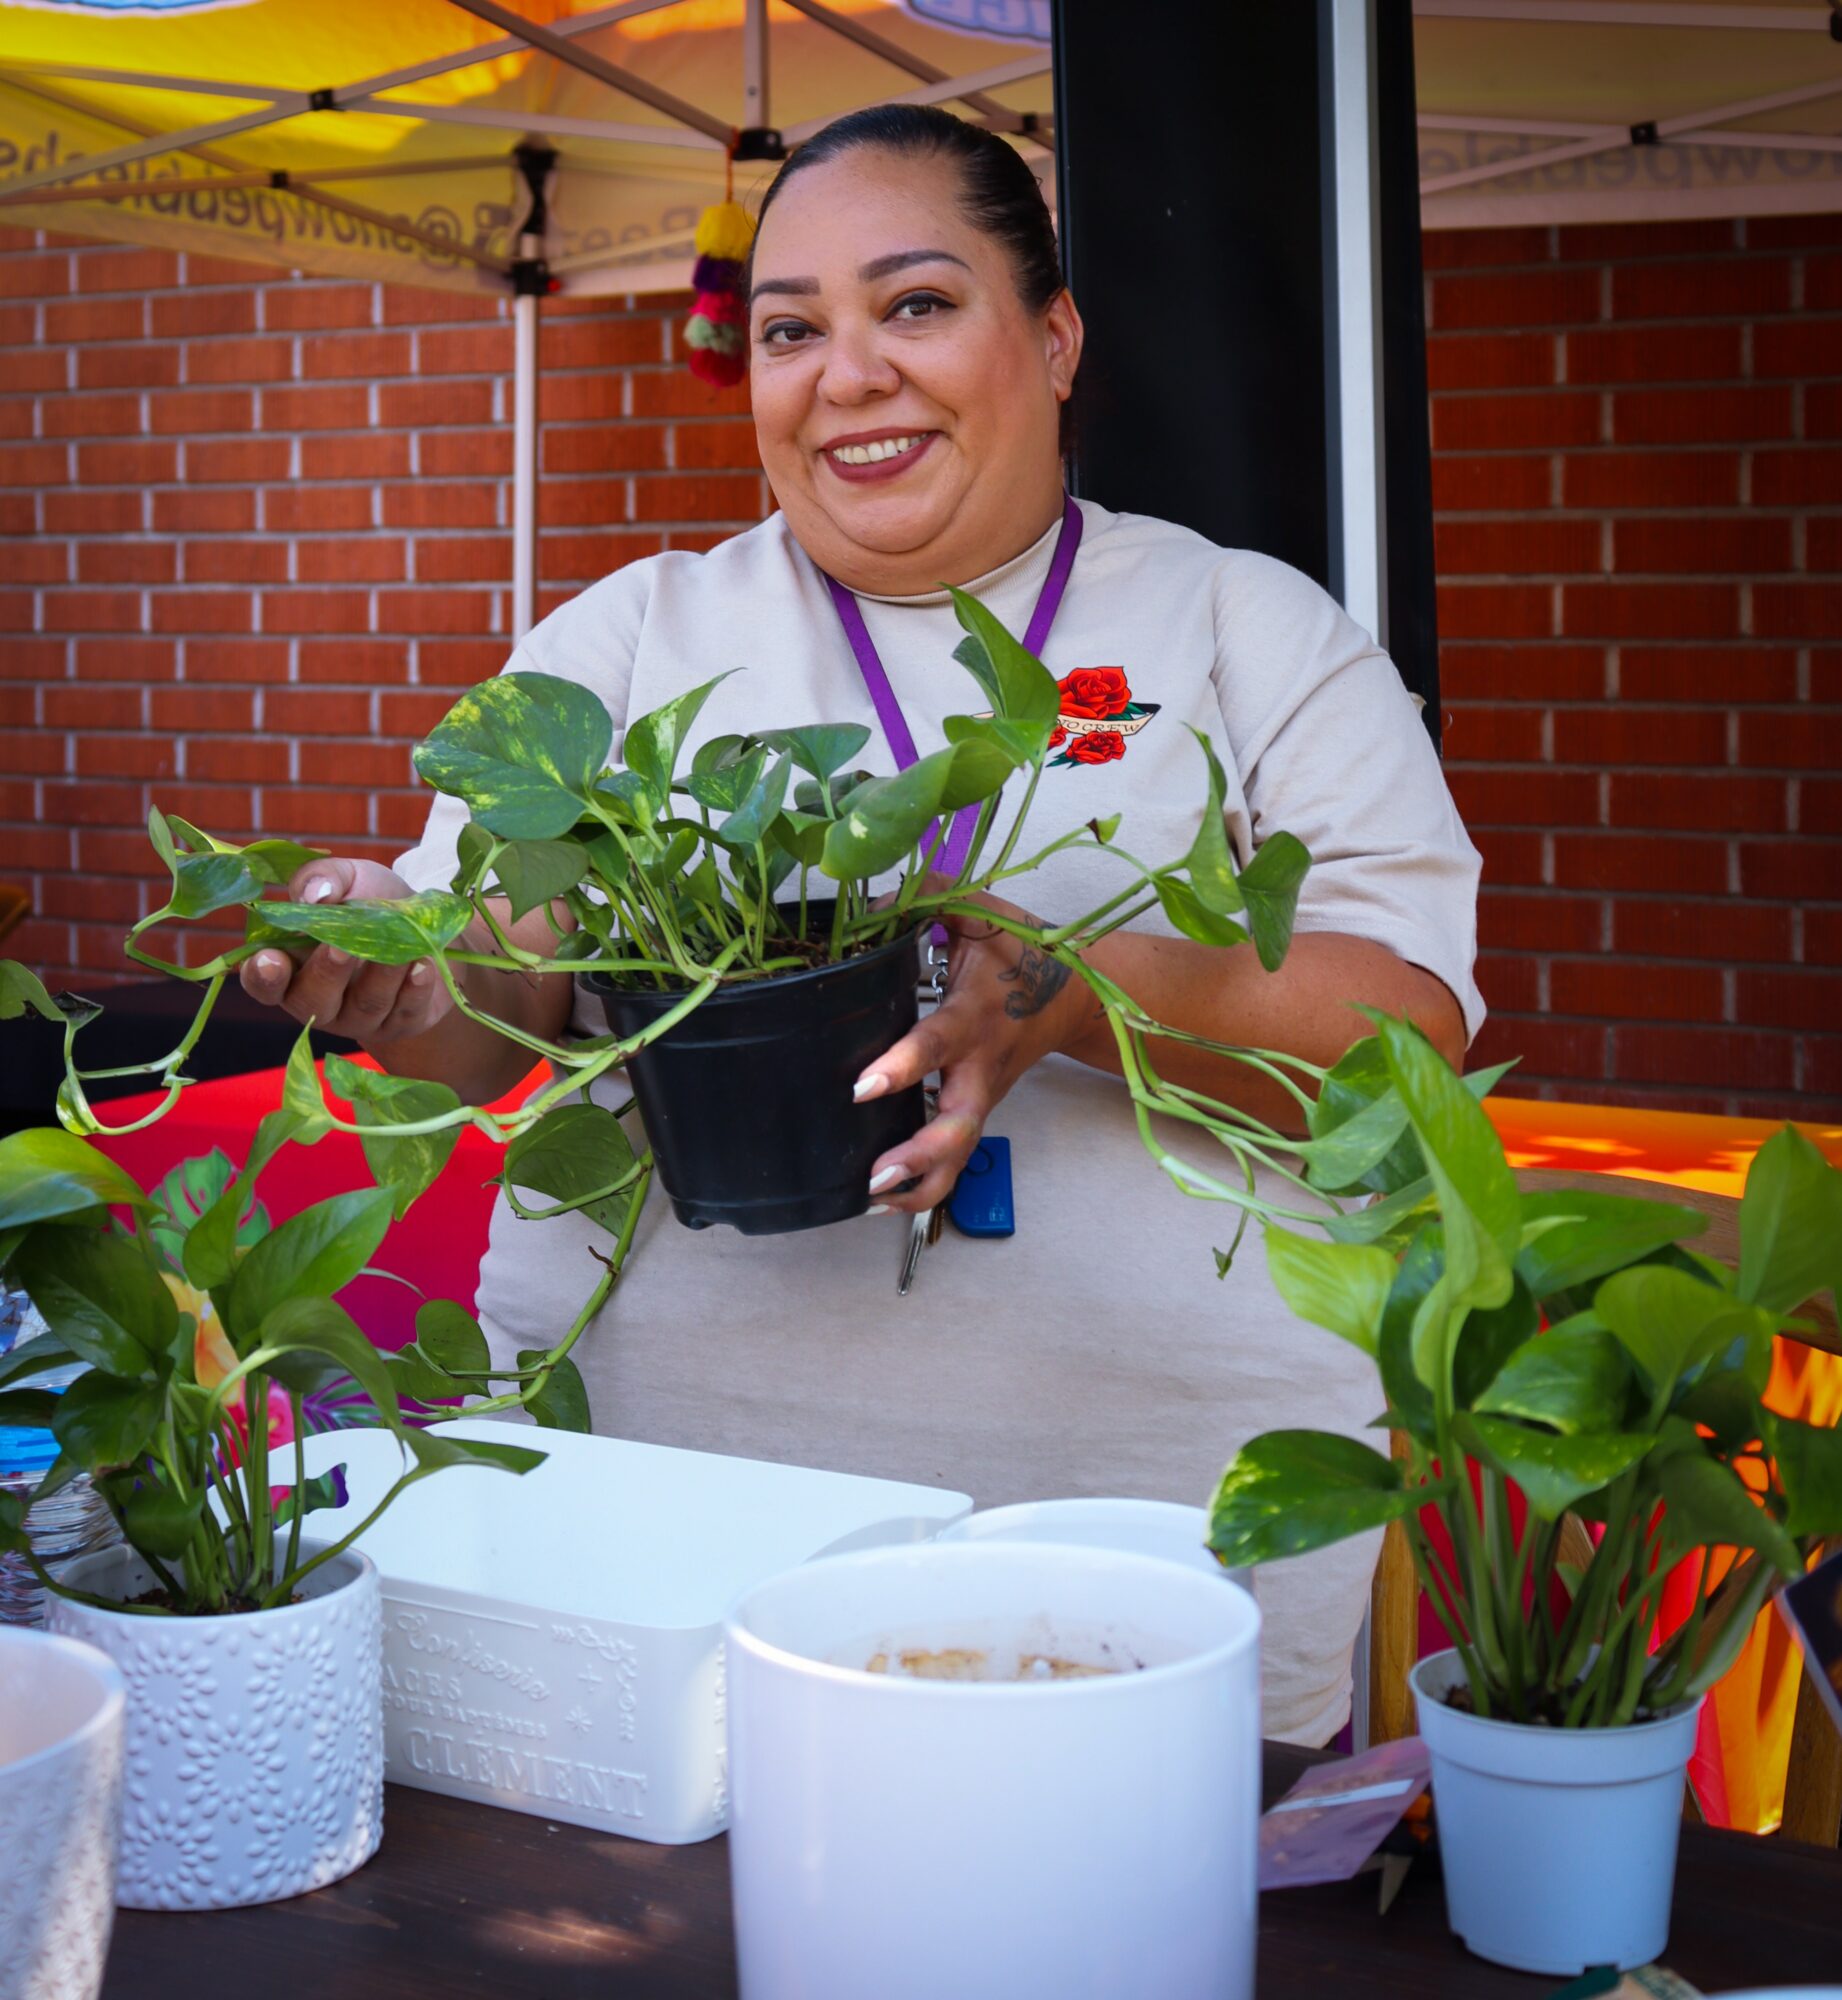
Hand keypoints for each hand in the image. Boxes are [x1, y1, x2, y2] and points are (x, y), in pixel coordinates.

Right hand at [238, 858, 452, 1047]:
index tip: (270, 959)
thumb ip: (322, 878)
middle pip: (311, 1001)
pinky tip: (423, 967)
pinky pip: (404, 1012)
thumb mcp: (347, 878)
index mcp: (292, 965)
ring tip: (401, 950)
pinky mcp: (400, 1023)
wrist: (430, 925)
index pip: (263, 982)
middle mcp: (320, 999)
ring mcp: (360, 1017)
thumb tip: (315, 894)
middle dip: (326, 973)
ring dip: (382, 975)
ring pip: (365, 1005)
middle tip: (342, 947)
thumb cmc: (372, 903)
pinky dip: (414, 989)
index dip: (262, 975)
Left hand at [854, 890, 1098, 1214]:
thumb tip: (869, 904)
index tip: (862, 1086)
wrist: (1076, 995)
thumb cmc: (1022, 953)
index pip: (937, 1044)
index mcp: (974, 1017)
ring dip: (920, 1186)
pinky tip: (879, 1199)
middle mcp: (980, 1066)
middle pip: (959, 1126)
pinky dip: (923, 1183)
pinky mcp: (978, 1111)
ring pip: (960, 1155)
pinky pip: (955, 1156)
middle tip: (876, 1173)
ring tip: (870, 1201)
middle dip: (919, 1155)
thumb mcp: (980, 911)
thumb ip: (928, 897)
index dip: (903, 1066)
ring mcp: (982, 1096)